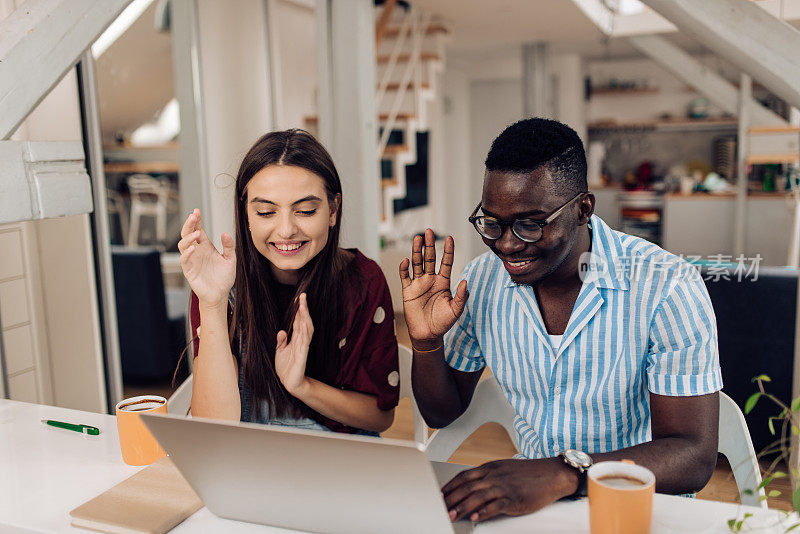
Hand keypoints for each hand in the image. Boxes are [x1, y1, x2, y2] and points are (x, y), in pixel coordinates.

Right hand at [178, 209, 235, 309]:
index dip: (196, 220)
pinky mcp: (189, 270)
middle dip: (189, 224)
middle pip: (188, 234)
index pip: (198, 229)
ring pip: (183, 244)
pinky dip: (187, 253)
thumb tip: (225, 233)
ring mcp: (191, 260)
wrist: (219, 294)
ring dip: (188, 237)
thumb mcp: (230, 259)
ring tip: (197, 233)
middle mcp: (197, 251)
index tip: (197, 211)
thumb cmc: (223, 278)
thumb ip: (229, 246)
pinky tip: (193, 247)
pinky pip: (184, 260)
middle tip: (193, 216)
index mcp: (206, 246)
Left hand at [275, 293, 313, 396]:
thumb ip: (281, 341)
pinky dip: (305, 332)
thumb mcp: (280, 351)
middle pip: (304, 321)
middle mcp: (301, 341)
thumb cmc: (286, 368)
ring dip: (305, 317)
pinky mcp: (302, 356)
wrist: (289, 383)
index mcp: (295, 339)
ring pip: (306, 329)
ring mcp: (302, 347)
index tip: (299, 298)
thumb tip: (282, 330)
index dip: (299, 310)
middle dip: (303, 309)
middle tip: (303, 296)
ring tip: (303, 306)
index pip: (299, 321)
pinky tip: (305, 324)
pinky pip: (305, 342)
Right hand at [399, 229, 467, 346]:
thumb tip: (465, 282)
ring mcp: (419, 284)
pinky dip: (404, 269)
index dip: (448, 251)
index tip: (449, 238)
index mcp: (444, 282)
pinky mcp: (408, 290)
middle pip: (430, 258)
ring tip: (417, 239)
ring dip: (416, 251)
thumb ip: (461, 296)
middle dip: (429, 245)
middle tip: (428, 231)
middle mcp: (431, 280)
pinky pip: (405, 277)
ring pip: (417, 264)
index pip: (446, 262)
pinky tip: (406, 261)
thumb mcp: (455, 310)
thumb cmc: (443, 323)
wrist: (427, 335)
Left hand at [442, 458, 577, 522]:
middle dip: (451, 498)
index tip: (440, 494)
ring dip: (463, 507)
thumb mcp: (504, 469)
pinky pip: (497, 505)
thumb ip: (488, 477)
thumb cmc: (529, 473)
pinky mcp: (515, 499)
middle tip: (441, 508)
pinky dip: (485, 511)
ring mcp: (504, 487)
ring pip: (478, 497)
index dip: (450, 486)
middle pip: (467, 487)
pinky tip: (476, 517)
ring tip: (452, 515)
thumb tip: (472, 487)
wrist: (552, 474)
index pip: (464, 476)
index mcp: (490, 468)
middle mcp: (494, 476)